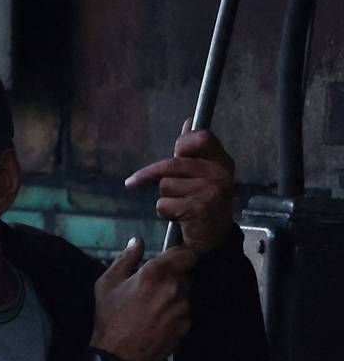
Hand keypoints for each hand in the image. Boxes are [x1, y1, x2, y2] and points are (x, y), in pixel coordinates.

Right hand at [90, 238, 196, 360]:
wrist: (117, 355)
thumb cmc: (109, 317)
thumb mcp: (107, 283)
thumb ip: (125, 259)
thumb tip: (137, 242)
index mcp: (155, 273)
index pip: (185, 253)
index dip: (178, 256)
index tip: (169, 262)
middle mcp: (174, 287)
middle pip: (186, 274)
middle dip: (174, 278)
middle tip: (155, 289)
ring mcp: (183, 308)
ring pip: (186, 295)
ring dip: (175, 297)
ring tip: (155, 308)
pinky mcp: (186, 325)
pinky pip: (185, 313)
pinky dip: (176, 314)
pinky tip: (159, 321)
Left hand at [124, 124, 236, 253]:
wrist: (214, 237)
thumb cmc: (203, 202)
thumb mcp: (203, 174)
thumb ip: (193, 151)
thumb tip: (188, 122)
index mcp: (222, 160)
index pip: (201, 137)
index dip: (182, 144)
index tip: (174, 152)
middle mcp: (220, 173)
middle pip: (172, 165)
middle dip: (153, 175)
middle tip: (137, 182)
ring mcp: (212, 191)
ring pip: (165, 185)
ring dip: (165, 197)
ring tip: (180, 205)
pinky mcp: (199, 208)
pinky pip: (163, 204)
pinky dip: (165, 212)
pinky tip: (180, 216)